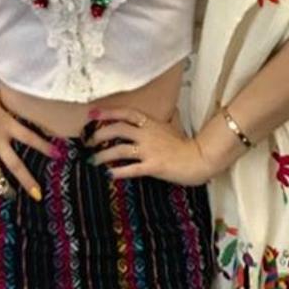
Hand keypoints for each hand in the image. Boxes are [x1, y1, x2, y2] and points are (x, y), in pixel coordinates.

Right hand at [0, 81, 57, 198]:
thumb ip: (10, 109)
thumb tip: (22, 109)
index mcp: (7, 124)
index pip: (31, 138)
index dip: (45, 147)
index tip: (58, 156)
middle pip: (15, 165)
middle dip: (27, 181)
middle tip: (37, 194)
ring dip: (4, 186)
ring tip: (11, 195)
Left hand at [84, 104, 213, 186]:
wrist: (200, 158)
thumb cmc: (185, 145)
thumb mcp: (171, 128)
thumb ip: (159, 123)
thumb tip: (156, 116)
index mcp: (151, 123)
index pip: (126, 113)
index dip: (108, 113)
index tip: (92, 114)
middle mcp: (147, 134)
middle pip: (117, 129)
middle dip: (99, 134)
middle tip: (88, 142)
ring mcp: (150, 150)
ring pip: (119, 149)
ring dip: (103, 155)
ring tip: (93, 160)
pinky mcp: (153, 166)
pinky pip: (131, 169)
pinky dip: (117, 171)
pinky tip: (108, 174)